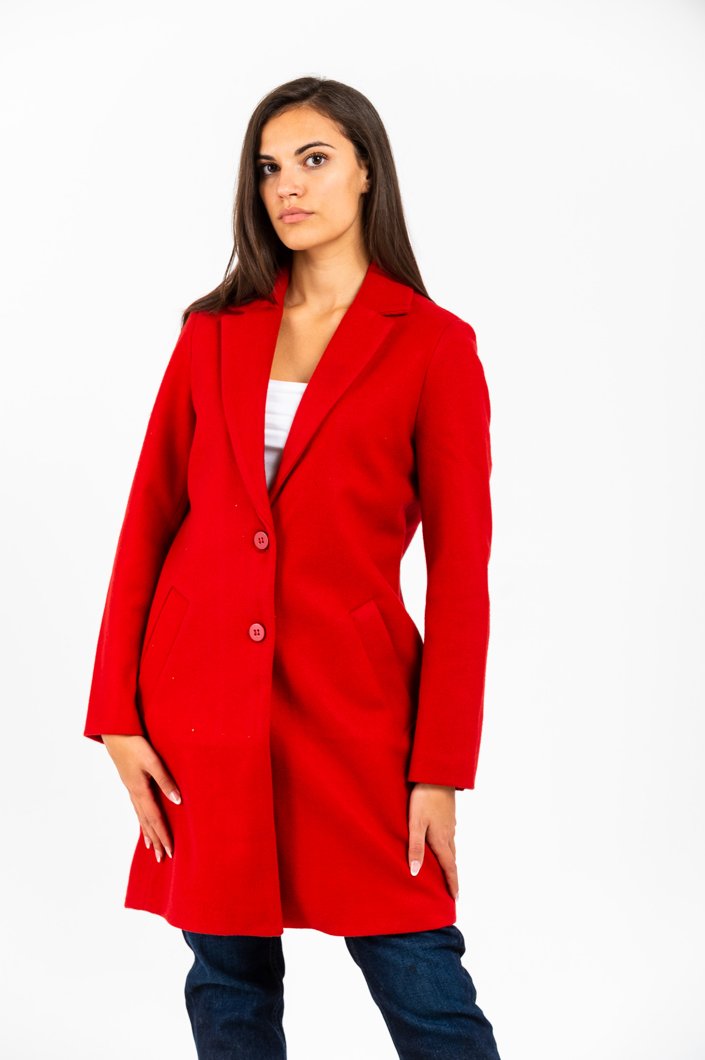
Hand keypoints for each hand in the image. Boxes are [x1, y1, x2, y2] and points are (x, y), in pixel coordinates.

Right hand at [102, 734, 181, 863]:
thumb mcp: (153, 761)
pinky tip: (143, 821)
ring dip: (148, 833)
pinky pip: (137, 808)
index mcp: (141, 790)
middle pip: (147, 823)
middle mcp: (134, 794)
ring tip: (152, 848)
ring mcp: (130, 789)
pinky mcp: (129, 783)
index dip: (164, 835)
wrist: (115, 733)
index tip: (171, 851)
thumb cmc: (135, 745)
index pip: (155, 819)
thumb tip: (178, 801)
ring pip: (141, 817)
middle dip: (156, 840)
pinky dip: (142, 819)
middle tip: (163, 858)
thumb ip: (165, 780)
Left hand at [407, 783, 458, 899]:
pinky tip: (442, 844)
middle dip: (452, 875)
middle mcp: (448, 834)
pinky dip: (448, 847)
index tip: (455, 898)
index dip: (452, 883)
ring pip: (451, 847)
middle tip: (453, 889)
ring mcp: (450, 824)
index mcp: (441, 839)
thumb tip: (416, 872)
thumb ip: (416, 847)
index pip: (449, 867)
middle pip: (452, 859)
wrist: (437, 774)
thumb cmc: (424, 799)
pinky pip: (449, 836)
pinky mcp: (448, 815)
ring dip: (450, 861)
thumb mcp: (415, 824)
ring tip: (447, 870)